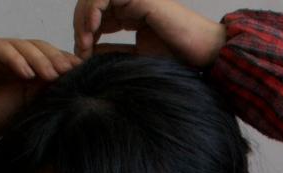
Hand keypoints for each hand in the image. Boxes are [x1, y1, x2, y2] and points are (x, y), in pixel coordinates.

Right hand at [0, 38, 79, 156]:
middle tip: (69, 71)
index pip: (45, 56)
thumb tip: (73, 79)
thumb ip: (45, 88)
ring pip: (20, 45)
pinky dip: (14, 58)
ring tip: (51, 74)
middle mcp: (5, 55)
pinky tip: (27, 73)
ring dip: (38, 58)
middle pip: (36, 47)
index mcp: (20, 65)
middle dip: (54, 58)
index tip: (81, 72)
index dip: (63, 61)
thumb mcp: (28, 103)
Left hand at [72, 0, 226, 65]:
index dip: (84, 33)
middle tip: (80, 50)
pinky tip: (92, 30)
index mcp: (129, 13)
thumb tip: (86, 50)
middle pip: (91, 5)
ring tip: (85, 41)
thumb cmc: (178, 57)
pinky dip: (93, 10)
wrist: (202, 52)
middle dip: (80, 26)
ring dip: (83, 19)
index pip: (96, 16)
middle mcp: (130, 2)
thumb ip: (112, 52)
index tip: (81, 56)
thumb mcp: (136, 57)